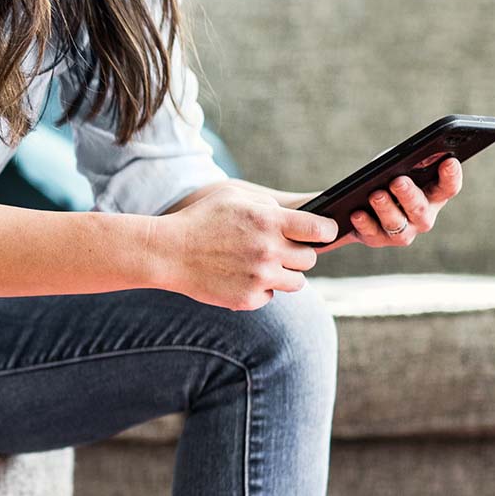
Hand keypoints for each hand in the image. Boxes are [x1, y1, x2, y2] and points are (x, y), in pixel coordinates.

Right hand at [151, 181, 337, 311]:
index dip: (325, 231)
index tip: (321, 233)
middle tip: (278, 249)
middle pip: (310, 259)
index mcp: (268, 220)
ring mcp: (259, 277)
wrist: (169, 252)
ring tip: (261, 263)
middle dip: (298, 253)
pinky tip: (240, 276)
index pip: (319, 230)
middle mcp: (268, 250)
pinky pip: (271, 295)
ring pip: (297, 282)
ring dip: (284, 273)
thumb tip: (294, 217)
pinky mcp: (248, 298)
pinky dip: (261, 288)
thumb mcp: (234, 196)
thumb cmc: (201, 218)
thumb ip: (268, 204)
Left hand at [313, 157, 463, 252]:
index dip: (451, 176)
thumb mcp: (395, 166)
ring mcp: (402, 232)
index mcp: (433, 196)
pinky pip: (372, 233)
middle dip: (409, 194)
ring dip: (386, 209)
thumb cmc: (385, 178)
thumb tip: (414, 156)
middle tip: (398, 181)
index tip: (449, 161)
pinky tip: (357, 213)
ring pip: (397, 224)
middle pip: (420, 209)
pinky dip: (364, 223)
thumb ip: (407, 161)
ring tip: (376, 195)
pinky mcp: (378, 239)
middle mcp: (422, 218)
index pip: (448, 188)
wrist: (358, 203)